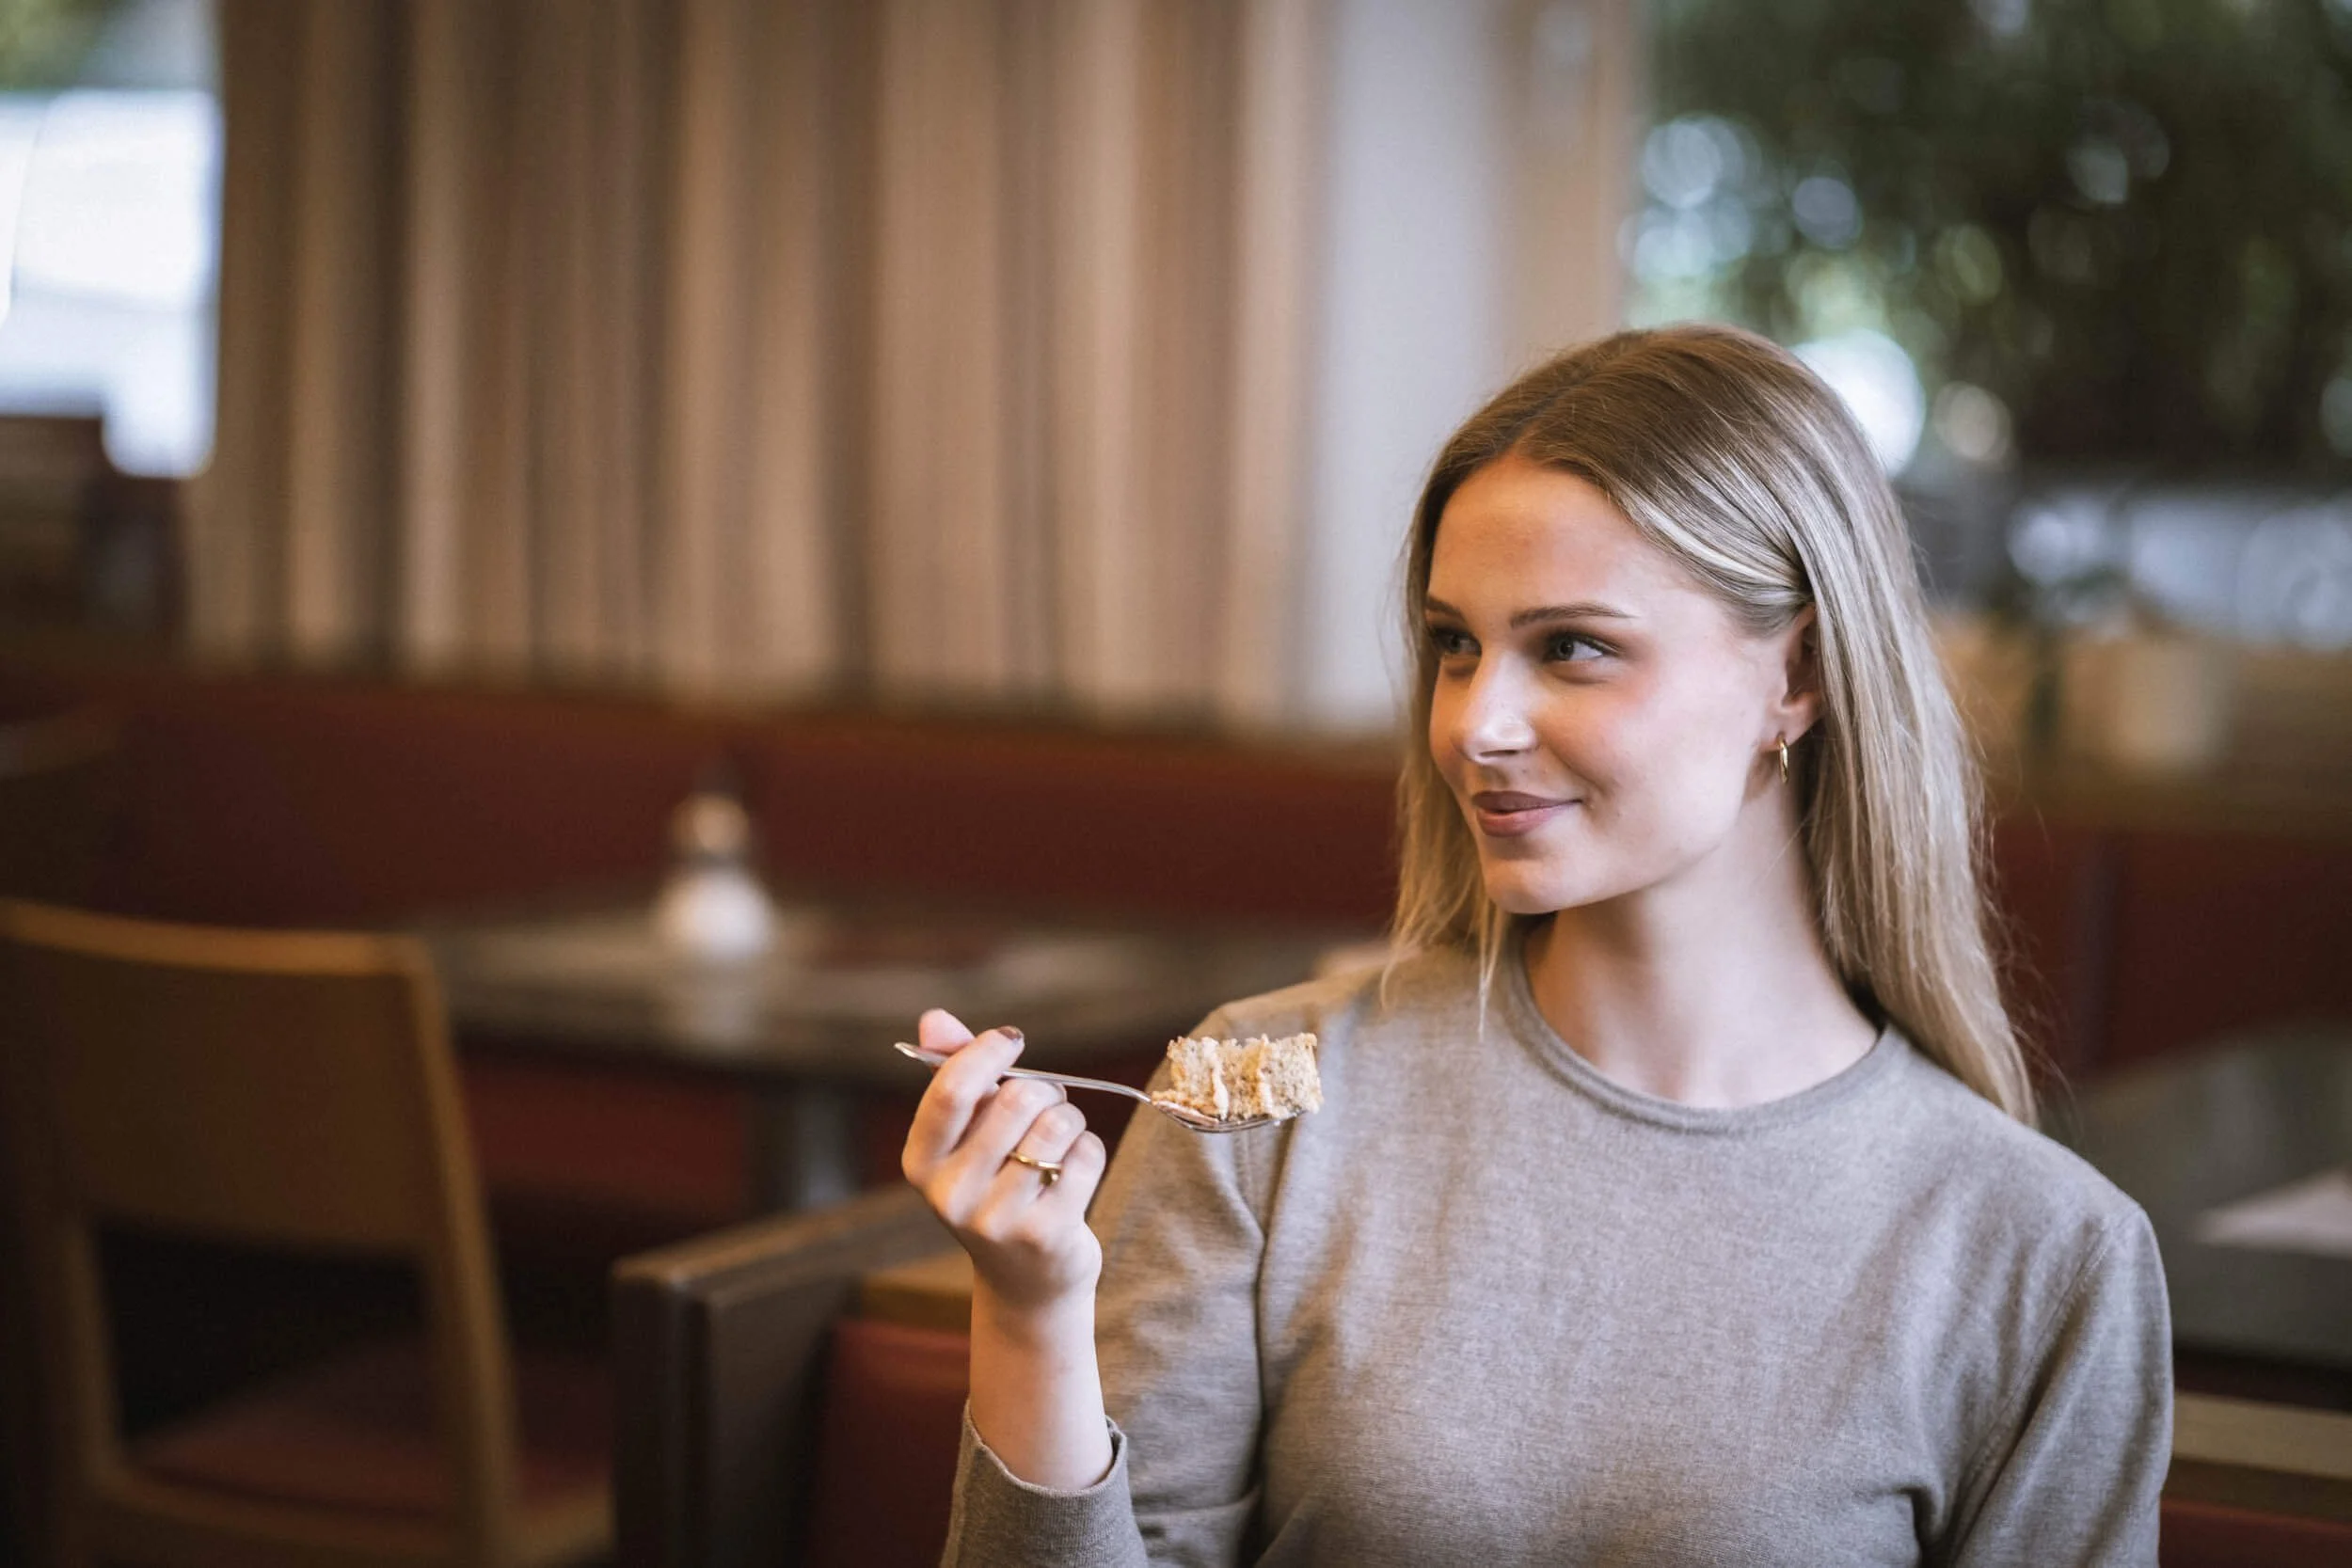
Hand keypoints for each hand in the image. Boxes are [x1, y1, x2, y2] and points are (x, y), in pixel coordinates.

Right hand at [901, 1007, 1106, 1313]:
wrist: (1025, 1282)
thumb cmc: (996, 1186)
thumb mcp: (968, 1136)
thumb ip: (955, 1076)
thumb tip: (933, 1018)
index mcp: (920, 1162)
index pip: (951, 1090)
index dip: (986, 1052)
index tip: (1011, 1040)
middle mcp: (950, 1195)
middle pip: (1016, 1100)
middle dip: (1044, 1090)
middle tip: (1047, 1104)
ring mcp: (995, 1220)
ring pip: (1057, 1124)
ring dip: (1070, 1119)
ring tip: (1060, 1141)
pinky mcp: (1044, 1235)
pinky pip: (1086, 1156)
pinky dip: (1089, 1150)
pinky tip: (1075, 1174)